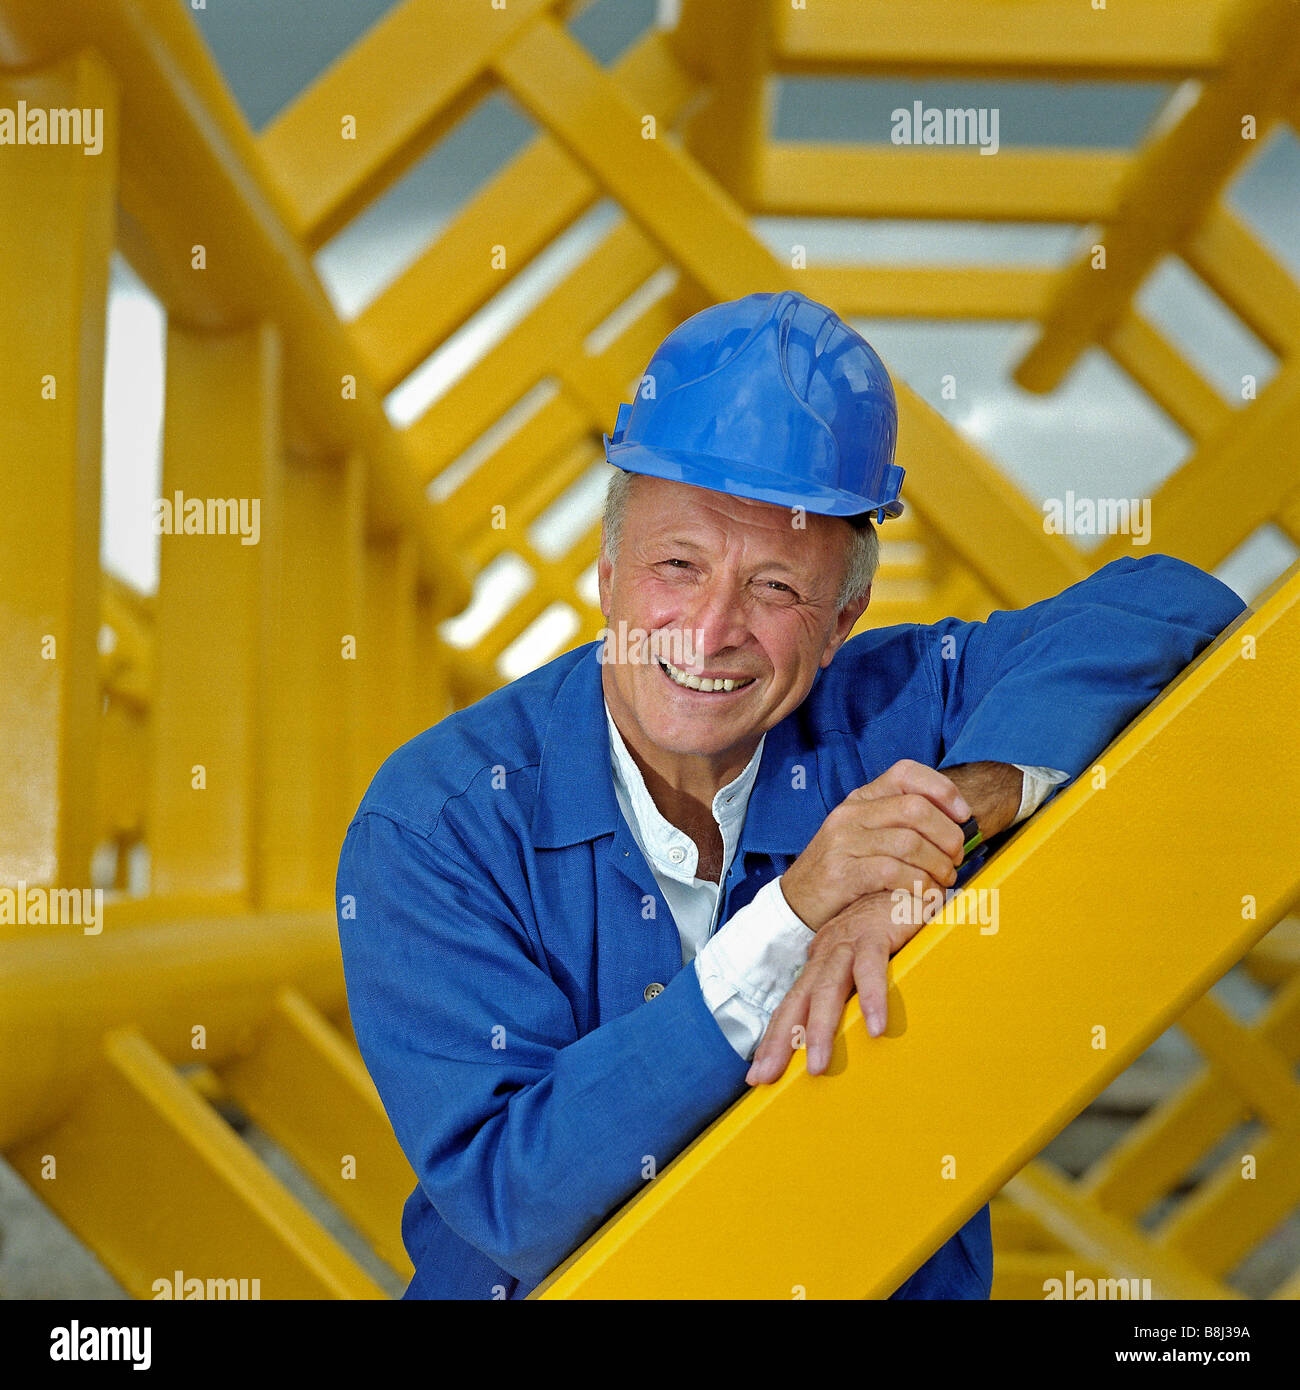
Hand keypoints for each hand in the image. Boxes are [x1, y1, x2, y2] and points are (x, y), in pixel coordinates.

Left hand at [746, 883, 945, 1084]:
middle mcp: (827, 952)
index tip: (757, 1075)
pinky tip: (875, 1026)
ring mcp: (848, 941)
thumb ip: (854, 990)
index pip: (791, 1006)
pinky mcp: (876, 932)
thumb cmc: (889, 924)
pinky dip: (871, 997)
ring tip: (817, 1065)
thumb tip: (850, 1037)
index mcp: (820, 962)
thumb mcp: (865, 962)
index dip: (774, 1039)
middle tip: (766, 1077)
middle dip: (780, 1040)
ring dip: (820, 1027)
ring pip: (827, 988)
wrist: (906, 879)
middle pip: (798, 1000)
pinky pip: (871, 968)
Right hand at [779, 759, 970, 931]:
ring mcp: (844, 842)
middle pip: (915, 809)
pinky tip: (925, 894)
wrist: (796, 903)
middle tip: (956, 858)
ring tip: (944, 880)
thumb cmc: (842, 871)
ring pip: (910, 843)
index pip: (906, 773)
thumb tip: (954, 826)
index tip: (964, 815)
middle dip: (948, 835)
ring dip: (938, 865)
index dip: (943, 789)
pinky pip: (894, 872)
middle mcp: (851, 814)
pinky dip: (919, 884)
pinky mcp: (843, 872)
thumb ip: (898, 824)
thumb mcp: (863, 836)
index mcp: (860, 799)